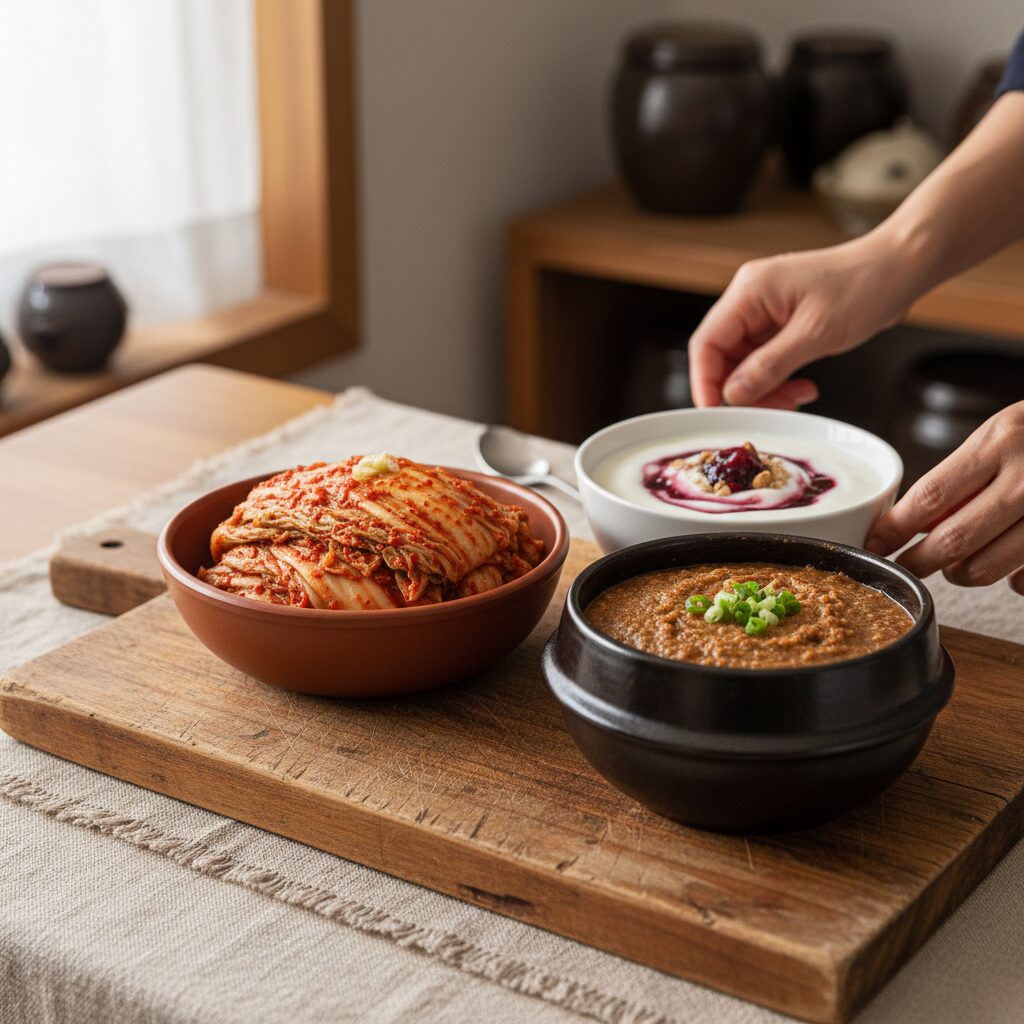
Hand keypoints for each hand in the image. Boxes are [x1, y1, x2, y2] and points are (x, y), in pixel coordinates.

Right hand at [688, 235, 913, 408]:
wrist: (901, 267)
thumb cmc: (865, 286)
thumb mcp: (816, 333)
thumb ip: (769, 366)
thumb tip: (732, 394)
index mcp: (750, 291)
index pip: (707, 343)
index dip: (705, 381)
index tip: (715, 412)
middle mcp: (751, 298)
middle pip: (723, 356)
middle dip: (743, 389)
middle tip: (773, 408)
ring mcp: (766, 310)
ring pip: (745, 363)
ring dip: (765, 388)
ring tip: (797, 398)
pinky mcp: (782, 322)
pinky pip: (765, 359)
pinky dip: (779, 378)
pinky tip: (803, 386)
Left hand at [866, 402, 1023, 593]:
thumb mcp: (1002, 435)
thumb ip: (961, 475)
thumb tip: (913, 522)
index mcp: (1002, 443)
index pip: (930, 496)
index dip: (894, 527)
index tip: (874, 543)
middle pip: (953, 539)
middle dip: (919, 560)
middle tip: (906, 565)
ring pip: (985, 568)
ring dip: (960, 573)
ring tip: (957, 563)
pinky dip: (1009, 579)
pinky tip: (1009, 562)